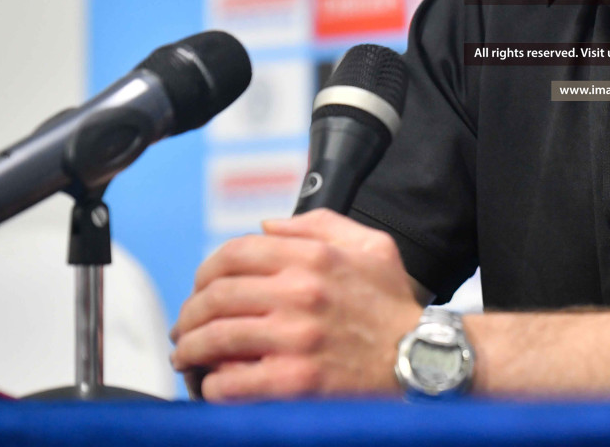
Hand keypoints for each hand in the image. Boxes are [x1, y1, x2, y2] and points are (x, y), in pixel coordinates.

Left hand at [169, 210, 422, 400]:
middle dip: (191, 313)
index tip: (202, 287)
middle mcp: (302, 293)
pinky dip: (214, 385)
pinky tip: (216, 384)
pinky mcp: (294, 383)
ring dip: (191, 349)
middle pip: (217, 295)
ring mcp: (296, 339)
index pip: (236, 253)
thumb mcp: (372, 248)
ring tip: (188, 357)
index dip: (207, 270)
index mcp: (315, 257)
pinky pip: (230, 381)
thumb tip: (267, 224)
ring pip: (215, 337)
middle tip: (186, 327)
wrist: (422, 363)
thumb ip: (320, 226)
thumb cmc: (393, 311)